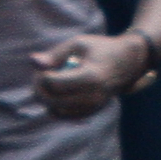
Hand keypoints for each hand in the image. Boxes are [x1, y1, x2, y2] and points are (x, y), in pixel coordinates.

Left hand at [29, 33, 148, 118]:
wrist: (128, 63)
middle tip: (41, 75)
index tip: (43, 67)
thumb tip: (32, 61)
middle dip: (40, 89)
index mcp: (90, 77)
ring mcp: (93, 107)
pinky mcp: (91, 112)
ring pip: (56, 111)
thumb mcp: (78, 44)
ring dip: (47, 98)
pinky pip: (64, 115)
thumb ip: (55, 54)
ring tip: (51, 82)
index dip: (41, 77)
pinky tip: (58, 91)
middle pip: (52, 101)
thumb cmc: (100, 49)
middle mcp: (93, 96)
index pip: (54, 85)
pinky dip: (56, 105)